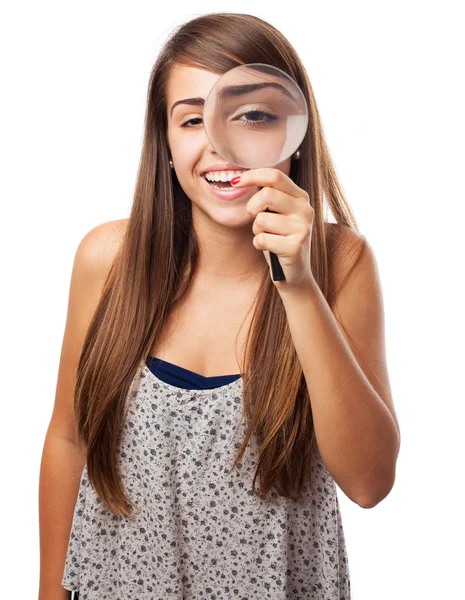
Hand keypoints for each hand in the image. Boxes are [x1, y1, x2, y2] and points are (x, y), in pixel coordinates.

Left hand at [232, 167, 315, 294]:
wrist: (294, 274)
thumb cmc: (280, 240)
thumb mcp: (277, 214)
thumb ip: (268, 196)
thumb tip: (241, 178)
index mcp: (301, 197)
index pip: (275, 176)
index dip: (252, 176)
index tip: (236, 182)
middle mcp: (305, 210)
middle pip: (266, 195)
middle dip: (252, 208)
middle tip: (256, 219)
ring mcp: (302, 228)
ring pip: (261, 219)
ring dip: (257, 230)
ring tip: (268, 237)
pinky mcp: (295, 247)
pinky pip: (262, 239)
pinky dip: (259, 244)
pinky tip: (269, 249)